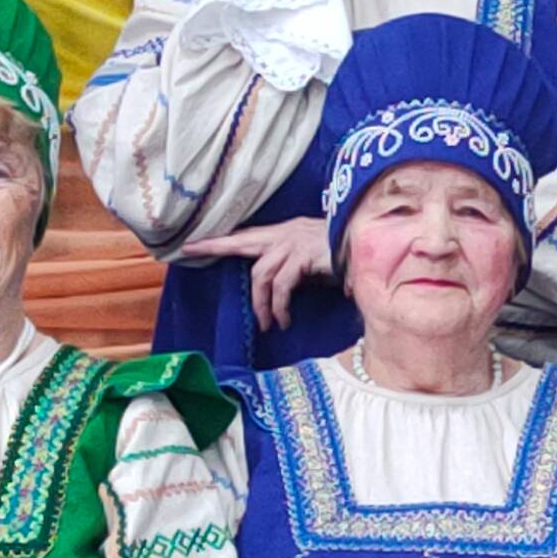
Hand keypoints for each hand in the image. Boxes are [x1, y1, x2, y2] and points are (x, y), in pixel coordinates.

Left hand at [173, 217, 332, 330]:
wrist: (367, 245)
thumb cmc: (343, 255)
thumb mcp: (312, 259)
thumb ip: (294, 268)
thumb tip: (278, 288)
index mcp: (285, 233)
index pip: (247, 235)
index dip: (220, 240)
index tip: (193, 243)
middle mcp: (285, 234)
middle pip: (241, 242)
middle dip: (214, 246)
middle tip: (189, 251)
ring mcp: (293, 244)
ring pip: (261, 275)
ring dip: (261, 303)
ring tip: (267, 324)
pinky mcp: (303, 257)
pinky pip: (281, 285)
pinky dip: (280, 306)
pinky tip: (284, 320)